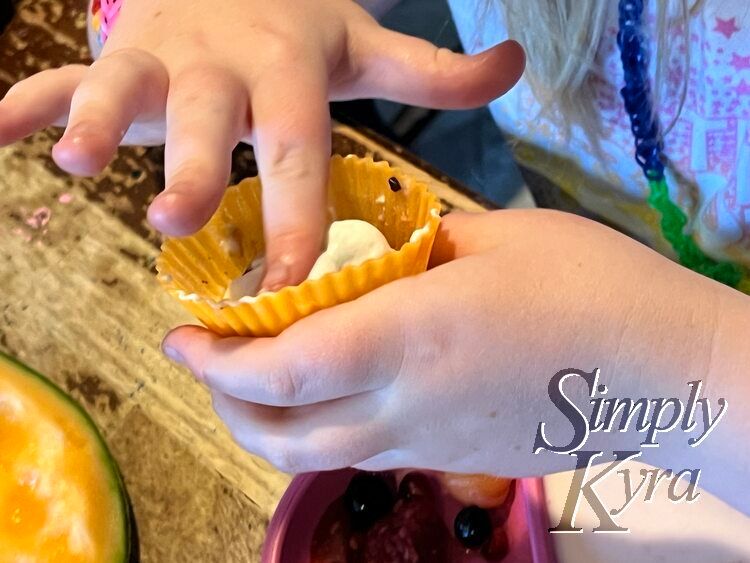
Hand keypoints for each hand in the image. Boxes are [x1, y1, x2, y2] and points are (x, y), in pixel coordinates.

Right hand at [0, 0, 523, 287]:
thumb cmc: (300, 35)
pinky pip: (66, 74)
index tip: (292, 281)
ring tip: (75, 162)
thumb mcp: (364, 50)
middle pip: (210, 117)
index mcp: (288, 70)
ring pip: (125, 83)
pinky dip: (32, 99)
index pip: (299, 147)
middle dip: (191, 167)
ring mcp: (162, 55)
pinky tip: (0, 128)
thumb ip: (431, 72)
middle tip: (172, 221)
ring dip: (97, 119)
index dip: (299, 212)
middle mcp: (224, 63)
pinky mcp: (119, 55)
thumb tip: (513, 63)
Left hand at [162, 210, 724, 475]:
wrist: (660, 371)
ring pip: (313, 457)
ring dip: (266, 422)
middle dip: (225, 403)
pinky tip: (332, 390)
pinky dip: (320, 429)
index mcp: (410, 338)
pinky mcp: (449, 458)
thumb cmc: (587, 287)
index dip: (219, 361)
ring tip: (255, 380)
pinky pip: (360, 454)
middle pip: (280, 434)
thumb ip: (419, 247)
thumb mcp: (495, 237)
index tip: (182, 337)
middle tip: (210, 361)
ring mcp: (426, 443)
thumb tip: (378, 255)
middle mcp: (404, 405)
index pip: (284, 369)